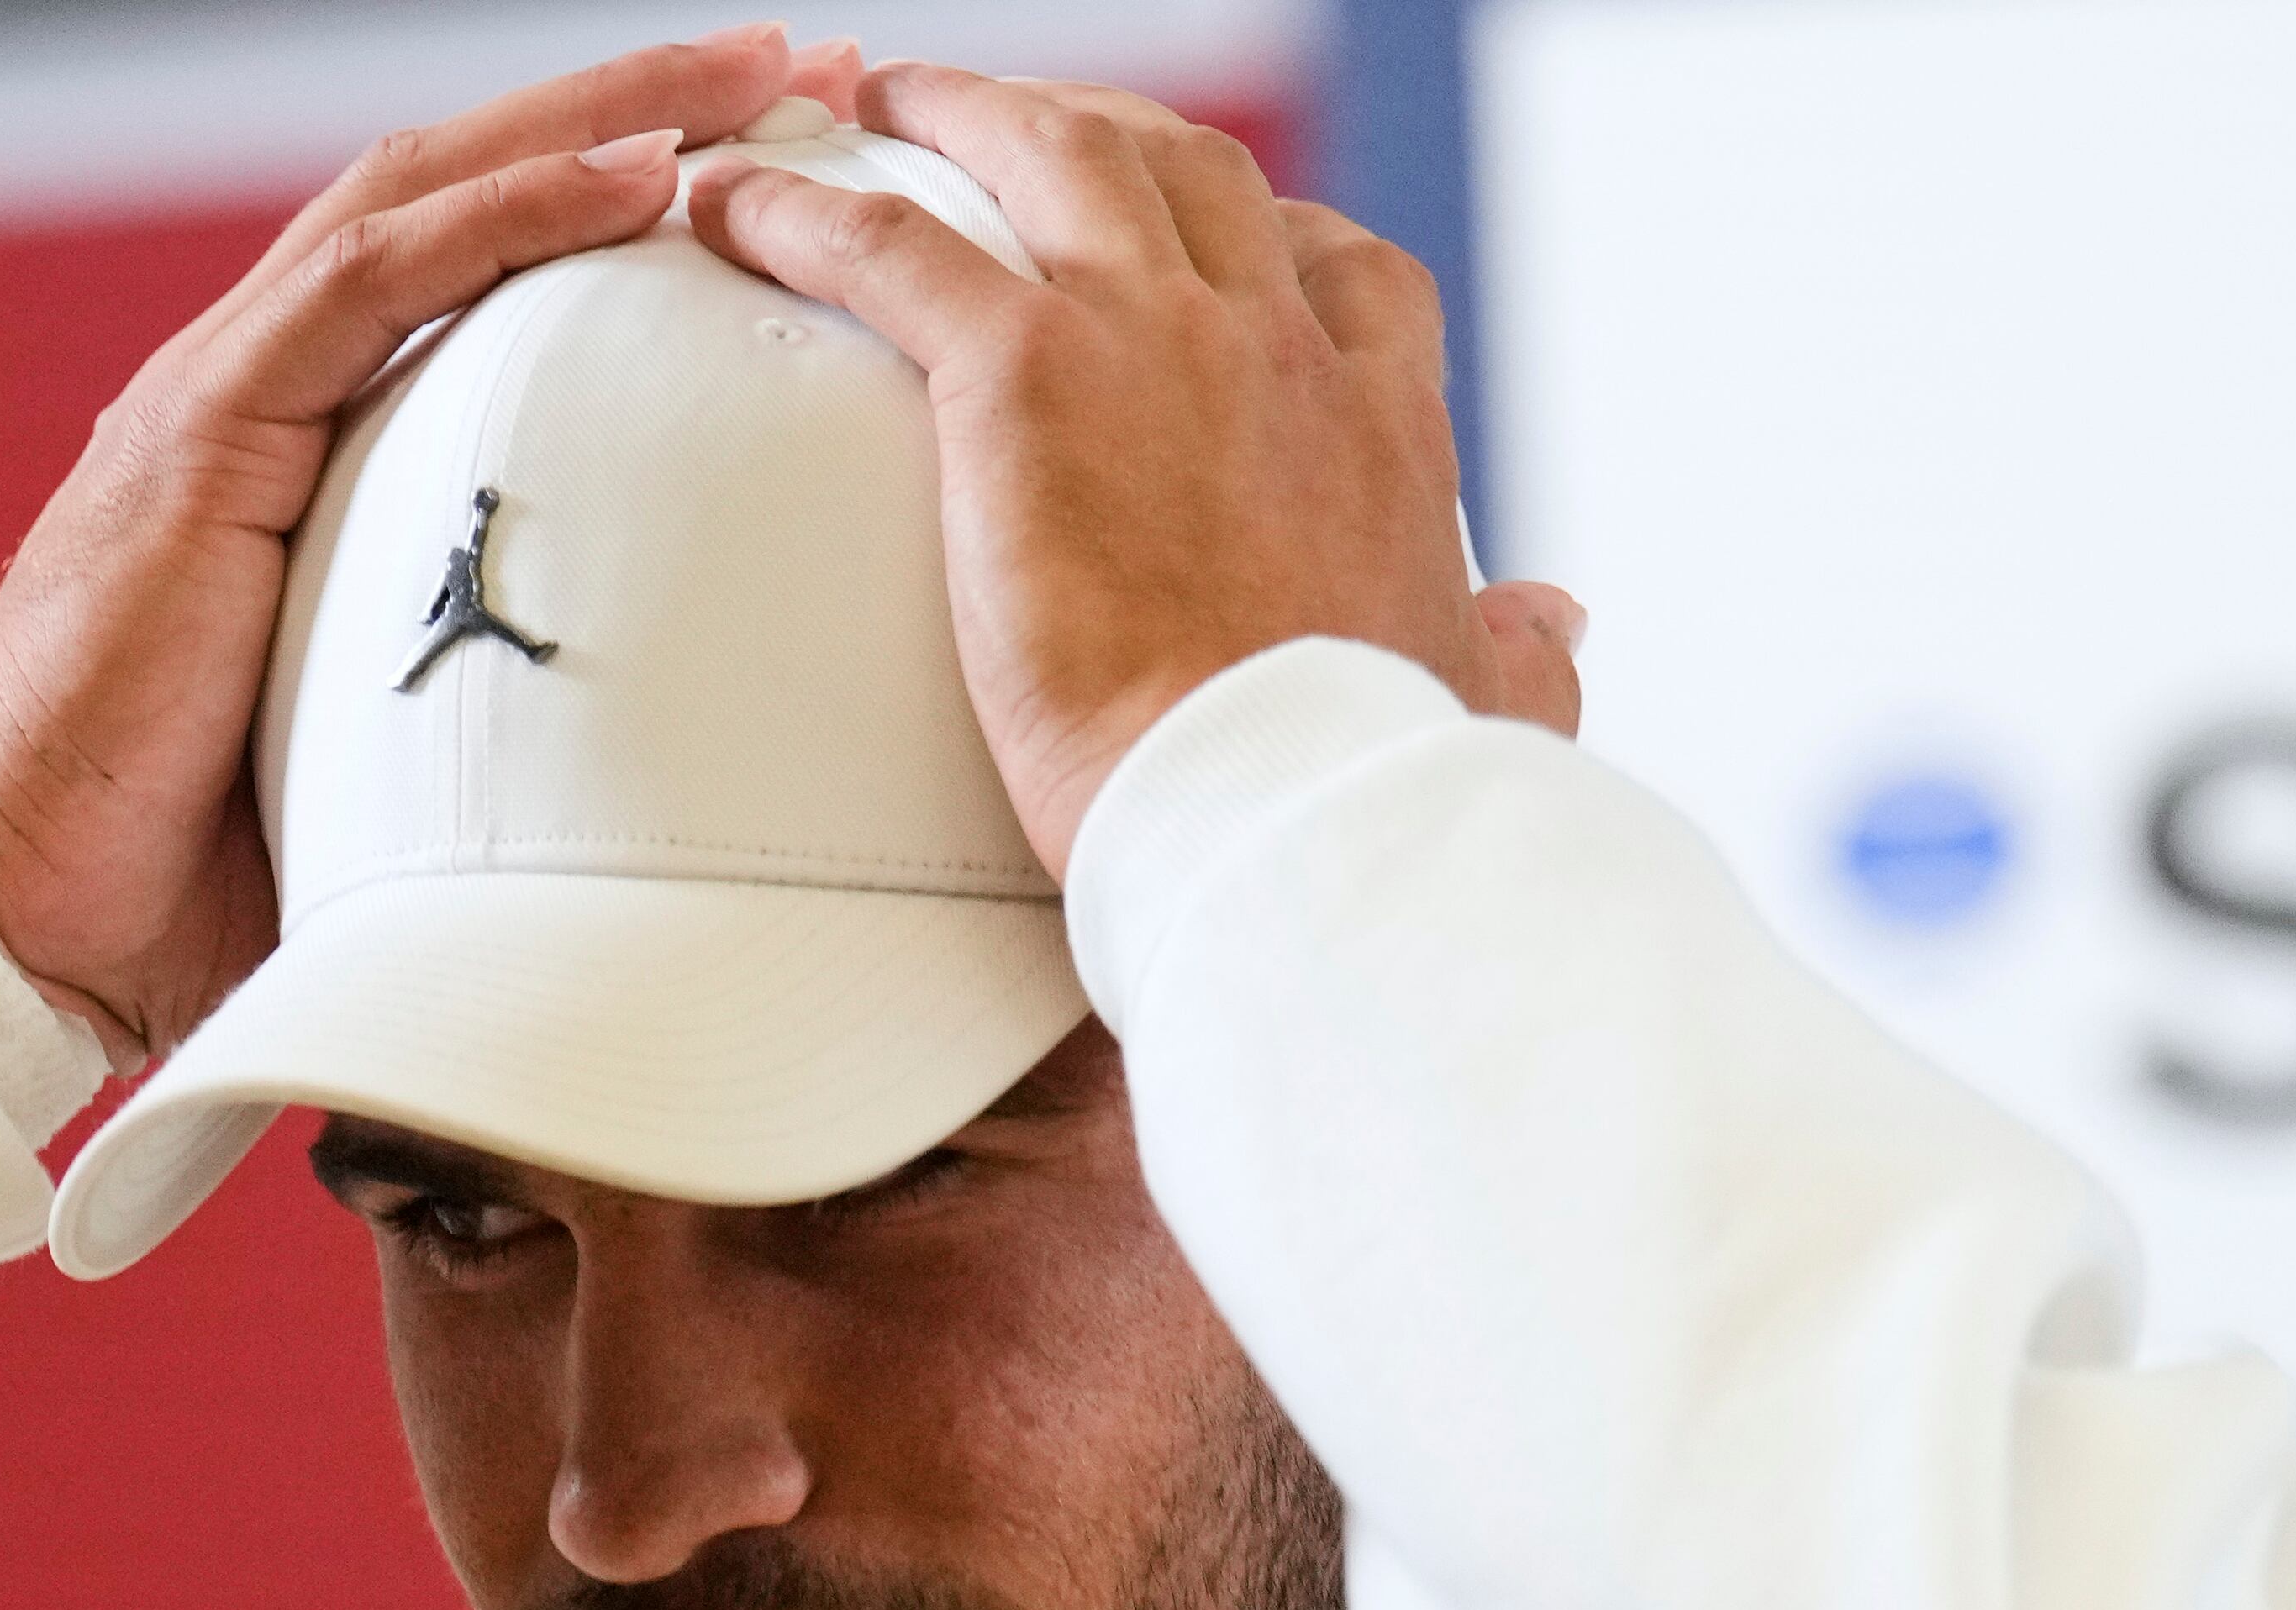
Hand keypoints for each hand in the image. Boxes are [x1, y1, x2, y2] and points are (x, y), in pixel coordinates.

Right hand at [0, 24, 836, 1067]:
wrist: (20, 906)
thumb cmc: (185, 866)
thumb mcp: (386, 759)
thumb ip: (494, 713)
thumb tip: (649, 778)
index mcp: (304, 443)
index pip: (476, 262)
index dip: (617, 192)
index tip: (778, 167)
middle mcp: (267, 385)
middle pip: (470, 185)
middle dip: (644, 107)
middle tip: (806, 66)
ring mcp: (229, 390)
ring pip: (433, 187)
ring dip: (605, 115)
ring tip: (756, 73)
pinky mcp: (208, 430)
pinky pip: (377, 277)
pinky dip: (513, 211)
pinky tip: (641, 175)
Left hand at [685, 66, 1583, 878]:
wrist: (1274, 822)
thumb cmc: (1363, 796)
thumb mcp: (1478, 706)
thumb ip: (1514, 652)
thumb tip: (1556, 620)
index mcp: (1382, 426)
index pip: (1343, 269)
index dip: (1272, 233)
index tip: (1222, 231)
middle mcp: (1280, 348)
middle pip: (1191, 172)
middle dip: (1105, 131)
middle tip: (1023, 128)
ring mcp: (1155, 344)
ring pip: (1049, 156)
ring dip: (959, 113)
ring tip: (883, 101)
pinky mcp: (1026, 379)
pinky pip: (892, 251)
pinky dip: (805, 213)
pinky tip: (738, 204)